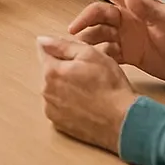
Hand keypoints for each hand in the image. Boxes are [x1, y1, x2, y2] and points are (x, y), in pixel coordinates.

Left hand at [37, 36, 137, 152]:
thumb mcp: (90, 54)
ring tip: (89, 90)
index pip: (44, 51)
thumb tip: (43, 40)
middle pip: (50, 71)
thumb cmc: (110, 87)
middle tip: (88, 73)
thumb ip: (62, 45)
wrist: (121, 120)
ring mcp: (52, 109)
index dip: (61, 50)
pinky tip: (86, 103)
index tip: (75, 57)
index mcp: (52, 72)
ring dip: (66, 86)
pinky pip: (59, 106)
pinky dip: (68, 103)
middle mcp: (47, 91)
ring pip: (54, 89)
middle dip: (64, 69)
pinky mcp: (59, 123)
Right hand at [68, 0, 164, 83]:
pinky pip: (108, 52)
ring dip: (89, 39)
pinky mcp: (130, 54)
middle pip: (100, 14)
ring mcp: (128, 37)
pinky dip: (99, 55)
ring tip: (80, 48)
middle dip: (85, 19)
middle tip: (73, 30)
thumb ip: (149, 10)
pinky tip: (94, 60)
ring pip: (100, 33)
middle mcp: (130, 20)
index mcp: (139, 7)